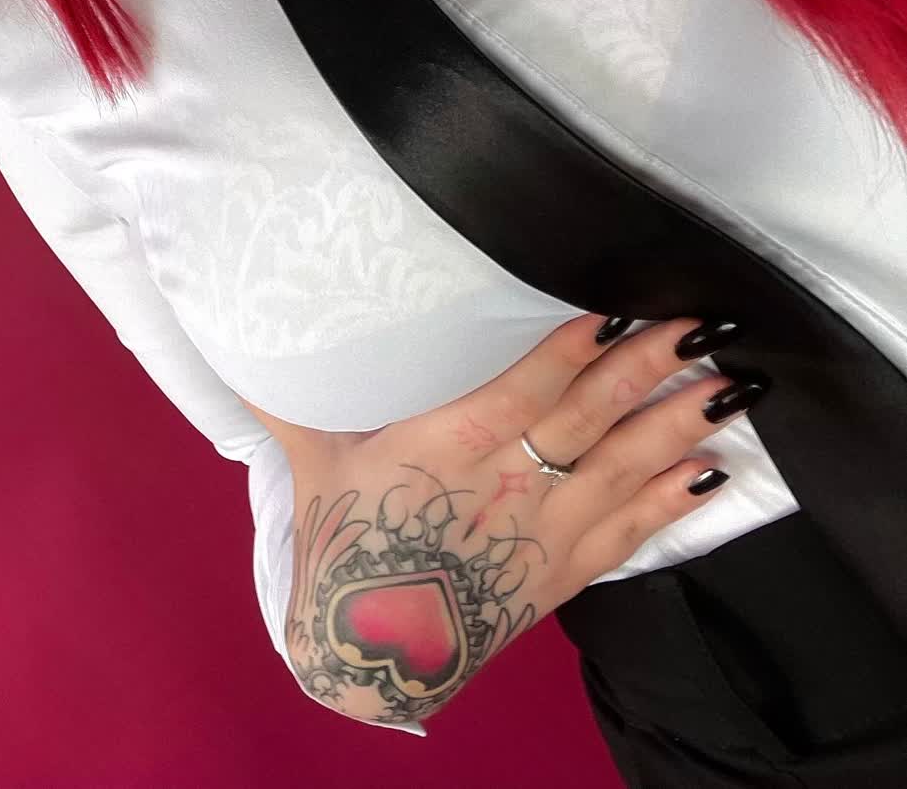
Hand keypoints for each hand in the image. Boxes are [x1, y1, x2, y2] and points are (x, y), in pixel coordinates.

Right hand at [243, 313, 761, 729]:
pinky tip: (710, 466)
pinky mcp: (563, 574)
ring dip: (677, 423)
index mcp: (446, 451)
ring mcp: (541, 536)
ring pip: (622, 471)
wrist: (368, 652)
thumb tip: (231, 332)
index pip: (524, 392)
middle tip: (699, 322)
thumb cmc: (344, 543)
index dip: (571, 352)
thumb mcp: (313, 459)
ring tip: (728, 382)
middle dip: (647, 368)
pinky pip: (630, 532)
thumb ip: (285, 392)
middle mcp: (506, 490)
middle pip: (588, 421)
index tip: (616, 308)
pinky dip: (672, 499)